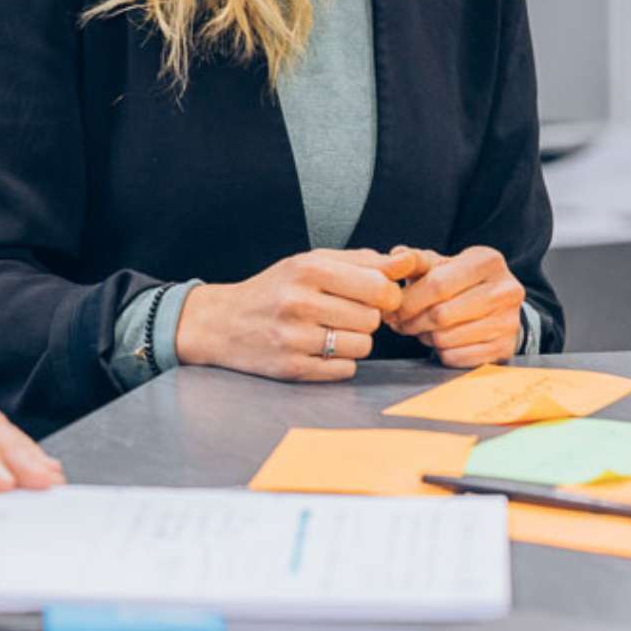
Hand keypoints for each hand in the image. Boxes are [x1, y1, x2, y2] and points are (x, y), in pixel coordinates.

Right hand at [175, 248, 420, 380]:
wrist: (223, 322)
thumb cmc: (275, 288)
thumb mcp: (310, 262)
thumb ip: (361, 261)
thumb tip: (406, 262)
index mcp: (307, 269)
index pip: (379, 286)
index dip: (386, 294)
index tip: (374, 295)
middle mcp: (299, 301)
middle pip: (373, 319)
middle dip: (366, 317)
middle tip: (344, 312)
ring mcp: (294, 337)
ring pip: (363, 346)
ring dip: (354, 341)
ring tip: (329, 330)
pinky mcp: (293, 368)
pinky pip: (345, 369)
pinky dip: (339, 361)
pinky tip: (318, 348)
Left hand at [385, 244, 523, 366]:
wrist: (498, 303)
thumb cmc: (461, 280)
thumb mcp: (441, 262)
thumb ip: (416, 260)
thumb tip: (397, 255)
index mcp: (487, 261)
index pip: (437, 284)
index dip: (408, 300)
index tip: (392, 308)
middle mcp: (505, 290)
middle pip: (441, 314)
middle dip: (412, 321)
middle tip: (398, 323)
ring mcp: (509, 321)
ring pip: (447, 338)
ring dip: (425, 337)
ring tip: (419, 328)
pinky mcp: (506, 347)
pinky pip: (459, 357)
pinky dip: (441, 352)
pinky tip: (439, 341)